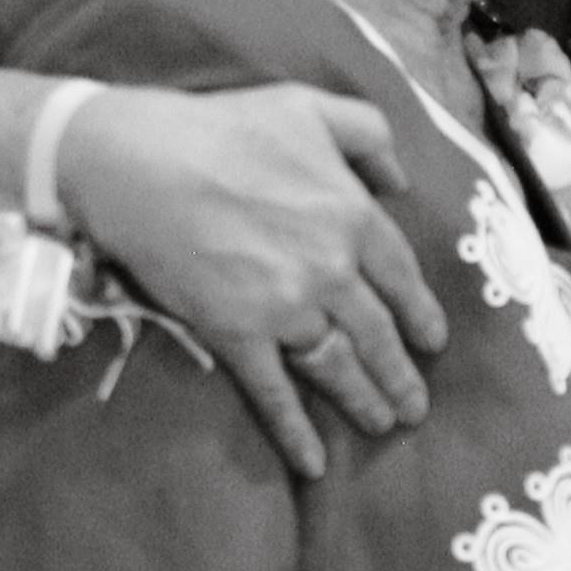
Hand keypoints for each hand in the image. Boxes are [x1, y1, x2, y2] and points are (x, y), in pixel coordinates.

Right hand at [60, 81, 446, 481]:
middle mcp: (330, 268)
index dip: (420, 314)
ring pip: (338, 366)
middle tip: (414, 405)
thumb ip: (367, 134)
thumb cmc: (219, 126)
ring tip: (383, 425)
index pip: (402, 276)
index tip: (433, 342)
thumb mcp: (306, 106)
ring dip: (365, 401)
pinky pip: (276, 393)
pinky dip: (296, 432)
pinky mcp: (238, 334)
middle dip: (400, 374)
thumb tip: (399, 181)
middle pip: (378, 333)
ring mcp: (285, 307)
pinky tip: (314, 464)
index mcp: (352, 215)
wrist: (137, 160)